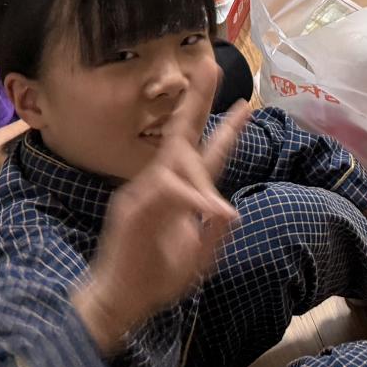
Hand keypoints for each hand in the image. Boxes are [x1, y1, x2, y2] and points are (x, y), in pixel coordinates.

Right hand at [74, 102, 250, 352]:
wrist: (120, 302)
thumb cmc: (156, 279)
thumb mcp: (199, 258)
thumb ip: (215, 234)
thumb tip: (232, 210)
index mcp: (184, 194)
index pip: (208, 154)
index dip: (227, 130)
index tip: (246, 105)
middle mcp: (163, 184)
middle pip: (182, 132)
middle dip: (198, 99)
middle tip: (210, 64)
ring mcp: (144, 192)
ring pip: (177, 162)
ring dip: (199, 183)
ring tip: (213, 212)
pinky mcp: (130, 206)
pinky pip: (165, 189)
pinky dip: (188, 197)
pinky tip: (203, 210)